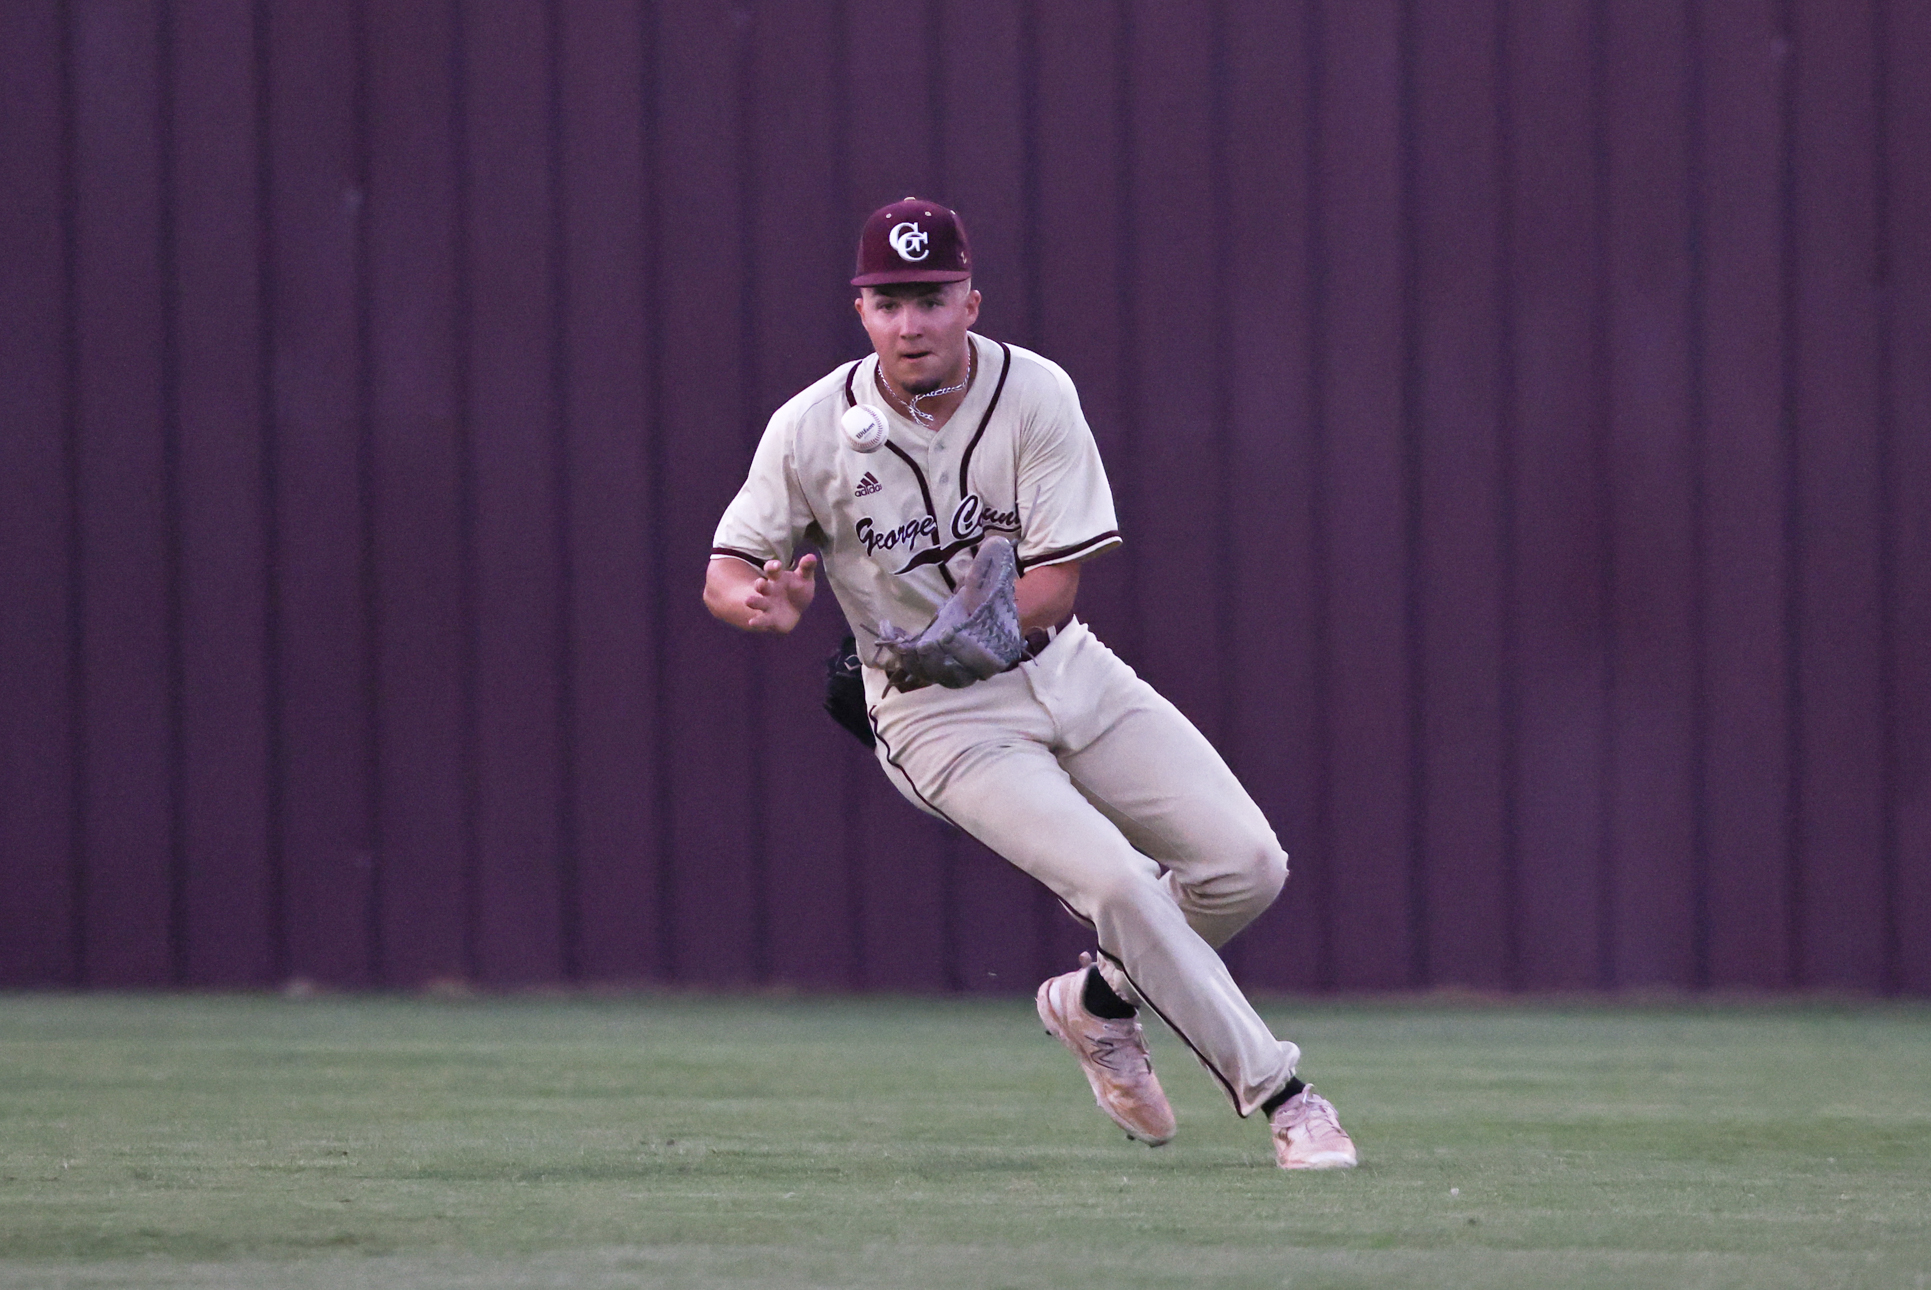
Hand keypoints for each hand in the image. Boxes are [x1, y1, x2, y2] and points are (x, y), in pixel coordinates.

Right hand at [704, 552, 818, 633]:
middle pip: (761, 585)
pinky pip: (762, 620)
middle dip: (760, 584)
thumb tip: (812, 556)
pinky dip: (757, 621)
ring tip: (748, 601)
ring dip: (754, 601)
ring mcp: (767, 605)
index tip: (777, 565)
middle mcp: (768, 590)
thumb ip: (806, 568)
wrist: (792, 611)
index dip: (773, 566)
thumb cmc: (797, 590)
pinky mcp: (768, 619)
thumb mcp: (804, 578)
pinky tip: (752, 622)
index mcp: (777, 578)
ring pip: (758, 602)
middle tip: (760, 583)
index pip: (771, 569)